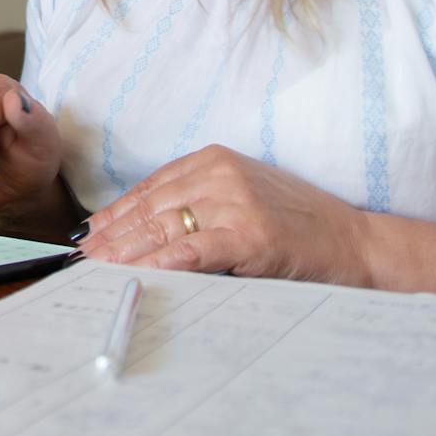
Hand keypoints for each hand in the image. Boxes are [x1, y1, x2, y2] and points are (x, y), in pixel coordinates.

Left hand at [79, 145, 373, 286]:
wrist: (353, 242)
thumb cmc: (296, 226)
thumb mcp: (240, 199)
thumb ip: (196, 206)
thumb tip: (139, 232)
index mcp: (213, 160)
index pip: (149, 188)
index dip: (114, 214)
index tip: (89, 235)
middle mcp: (219, 174)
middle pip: (149, 208)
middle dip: (112, 236)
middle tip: (82, 258)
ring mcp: (234, 201)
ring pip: (162, 228)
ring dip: (125, 253)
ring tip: (97, 270)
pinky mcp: (248, 234)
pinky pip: (190, 251)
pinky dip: (159, 264)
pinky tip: (137, 275)